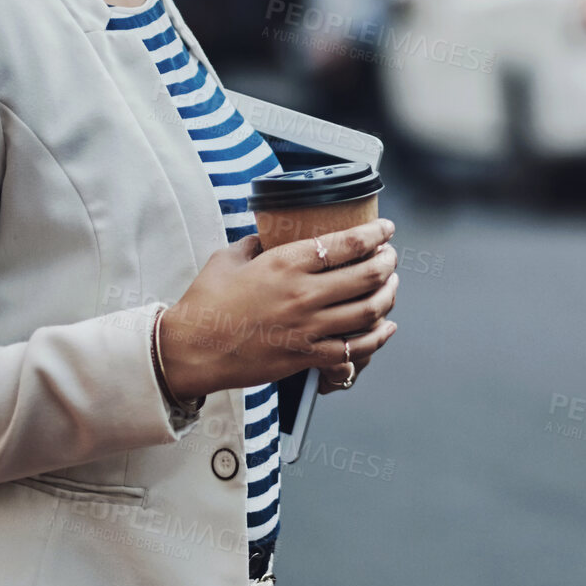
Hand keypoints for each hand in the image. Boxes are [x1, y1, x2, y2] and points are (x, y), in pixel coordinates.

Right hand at [157, 219, 399, 400]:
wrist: (192, 350)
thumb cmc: (206, 302)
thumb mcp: (229, 258)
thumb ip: (255, 243)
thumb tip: (267, 236)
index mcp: (285, 264)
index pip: (346, 244)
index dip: (374, 233)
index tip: (386, 228)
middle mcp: (303, 295)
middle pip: (367, 276)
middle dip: (388, 263)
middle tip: (391, 257)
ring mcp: (308, 328)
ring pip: (368, 311)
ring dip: (388, 296)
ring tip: (392, 286)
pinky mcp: (306, 356)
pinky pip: (353, 349)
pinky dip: (376, 338)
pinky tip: (385, 328)